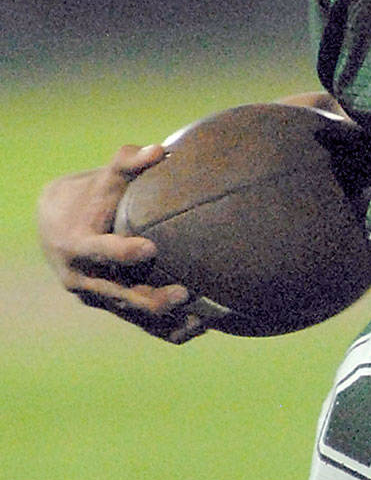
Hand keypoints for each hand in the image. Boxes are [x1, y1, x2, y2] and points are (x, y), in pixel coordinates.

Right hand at [36, 143, 206, 341]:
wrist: (58, 227)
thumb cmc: (89, 196)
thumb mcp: (104, 178)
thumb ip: (127, 163)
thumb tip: (160, 150)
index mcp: (76, 246)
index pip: (99, 252)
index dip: (122, 252)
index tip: (150, 248)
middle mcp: (83, 278)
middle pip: (120, 294)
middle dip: (152, 297)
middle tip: (186, 293)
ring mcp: (98, 298)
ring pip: (134, 315)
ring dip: (167, 320)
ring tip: (203, 320)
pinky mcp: (113, 308)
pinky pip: (141, 326)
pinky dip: (167, 329)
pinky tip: (200, 328)